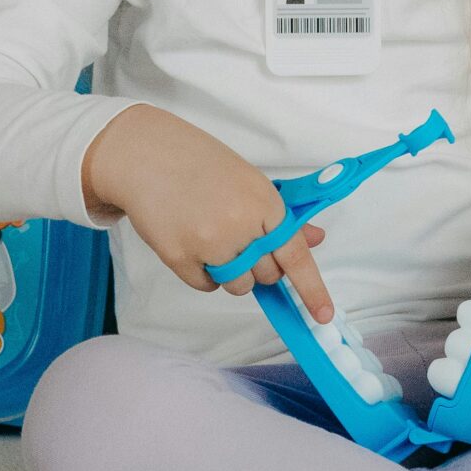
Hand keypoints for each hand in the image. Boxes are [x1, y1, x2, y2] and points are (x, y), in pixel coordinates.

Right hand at [81, 106, 336, 319]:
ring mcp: (209, 244)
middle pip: (267, 275)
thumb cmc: (200, 164)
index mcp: (264, 203)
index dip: (312, 289)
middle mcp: (240, 227)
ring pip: (239, 286)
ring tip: (213, 238)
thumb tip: (314, 239)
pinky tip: (193, 242)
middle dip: (260, 266)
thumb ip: (280, 216)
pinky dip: (204, 273)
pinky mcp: (179, 258)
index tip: (323, 315)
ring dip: (233, 273)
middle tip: (240, 239)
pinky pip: (206, 286)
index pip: (295, 255)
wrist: (147, 155)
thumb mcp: (248, 181)